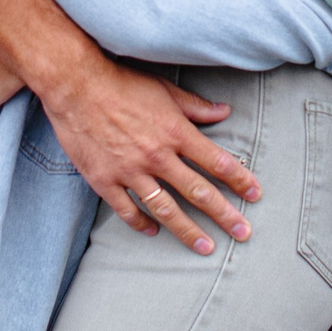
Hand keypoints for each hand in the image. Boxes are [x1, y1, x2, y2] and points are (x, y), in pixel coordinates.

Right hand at [38, 57, 262, 255]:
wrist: (76, 86)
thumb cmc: (121, 83)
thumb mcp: (165, 90)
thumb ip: (195, 106)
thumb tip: (224, 112)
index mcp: (175, 132)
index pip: (217, 162)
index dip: (240, 180)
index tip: (255, 194)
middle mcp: (157, 156)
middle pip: (198, 192)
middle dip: (224, 214)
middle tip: (243, 232)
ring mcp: (130, 171)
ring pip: (166, 209)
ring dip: (189, 231)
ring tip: (206, 247)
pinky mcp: (105, 180)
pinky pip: (127, 210)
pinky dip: (142, 223)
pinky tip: (154, 231)